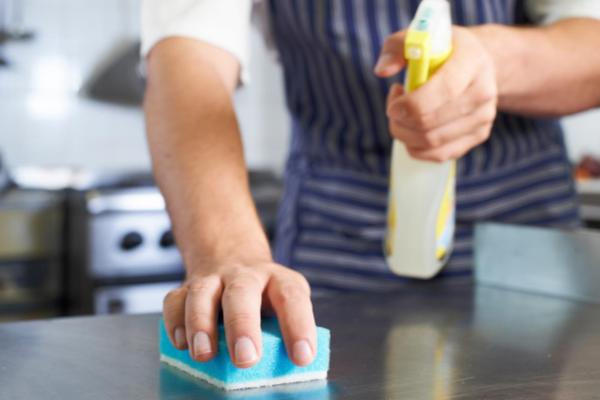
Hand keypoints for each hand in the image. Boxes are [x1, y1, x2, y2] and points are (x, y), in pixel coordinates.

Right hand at [163, 260, 315, 367]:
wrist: (232, 256)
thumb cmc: (263, 294)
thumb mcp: (282, 304)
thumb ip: (280, 331)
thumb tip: (283, 369)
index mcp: (278, 279)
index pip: (292, 297)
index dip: (298, 325)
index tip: (302, 356)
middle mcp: (245, 275)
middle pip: (241, 292)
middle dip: (242, 325)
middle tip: (246, 358)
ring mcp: (213, 278)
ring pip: (202, 293)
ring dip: (200, 324)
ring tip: (204, 354)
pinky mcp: (186, 287)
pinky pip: (175, 300)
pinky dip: (175, 322)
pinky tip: (182, 344)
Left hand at [375, 27, 497, 161]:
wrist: (477, 63)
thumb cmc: (441, 51)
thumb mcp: (418, 38)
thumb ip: (395, 48)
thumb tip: (382, 71)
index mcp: (471, 61)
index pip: (443, 91)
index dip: (411, 105)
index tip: (393, 104)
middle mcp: (483, 91)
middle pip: (431, 124)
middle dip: (400, 121)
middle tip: (394, 106)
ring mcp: (484, 117)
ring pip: (432, 142)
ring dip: (405, 134)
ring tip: (403, 114)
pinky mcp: (479, 135)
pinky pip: (439, 155)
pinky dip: (416, 147)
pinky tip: (413, 128)